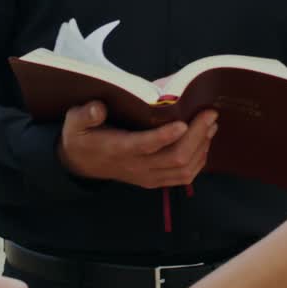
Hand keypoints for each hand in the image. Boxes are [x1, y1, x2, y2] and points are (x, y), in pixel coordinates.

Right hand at [57, 100, 217, 187]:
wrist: (80, 164)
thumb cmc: (81, 136)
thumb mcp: (75, 122)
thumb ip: (85, 114)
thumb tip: (98, 107)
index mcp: (118, 149)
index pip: (145, 145)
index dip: (165, 136)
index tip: (182, 122)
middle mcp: (137, 166)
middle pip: (174, 158)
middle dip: (197, 136)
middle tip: (210, 114)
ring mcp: (148, 176)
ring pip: (183, 169)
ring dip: (202, 147)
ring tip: (211, 124)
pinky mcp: (155, 180)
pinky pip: (184, 177)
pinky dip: (199, 160)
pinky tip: (204, 141)